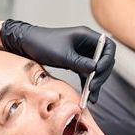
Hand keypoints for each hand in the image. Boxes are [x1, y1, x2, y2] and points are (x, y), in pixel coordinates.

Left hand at [0, 19, 115, 102]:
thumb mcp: (62, 55)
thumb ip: (79, 62)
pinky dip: (87, 84)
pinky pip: (86, 74)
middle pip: (104, 61)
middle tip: (93, 88)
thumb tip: (96, 69)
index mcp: (86, 36)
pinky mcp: (76, 63)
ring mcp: (82, 54)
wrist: (27, 45)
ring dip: (95, 83)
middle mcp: (87, 44)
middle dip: (101, 76)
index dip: (107, 60)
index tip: (98, 72)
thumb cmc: (43, 44)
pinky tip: (87, 95)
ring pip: (96, 70)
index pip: (108, 47)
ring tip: (91, 98)